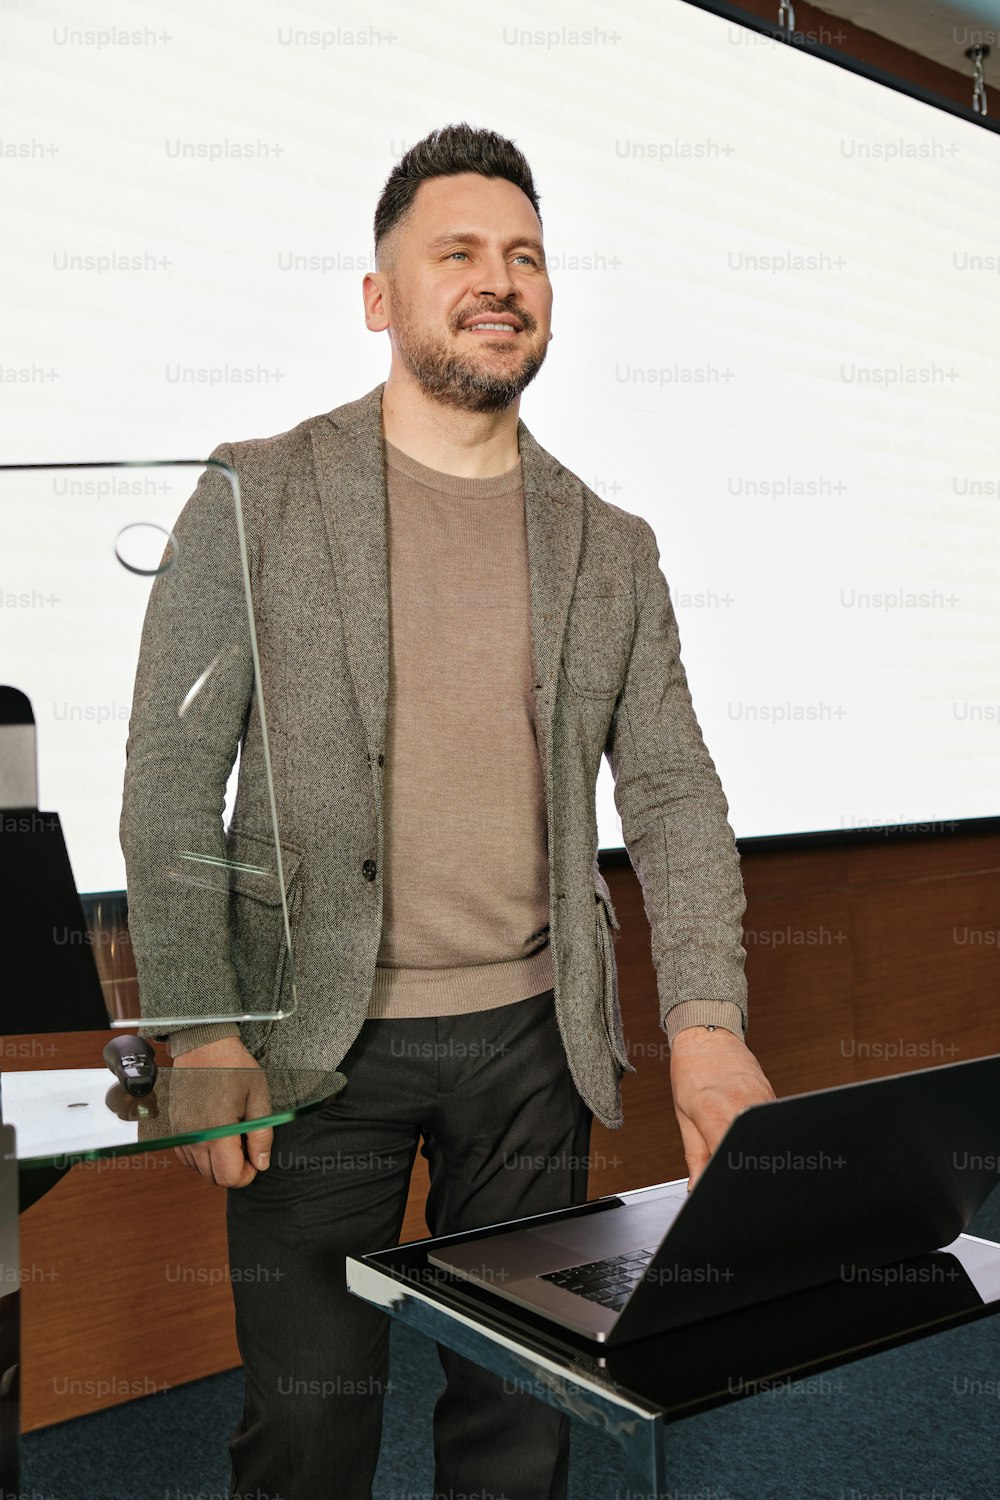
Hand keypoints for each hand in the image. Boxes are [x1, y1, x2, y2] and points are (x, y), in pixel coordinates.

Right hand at [170, 1037, 273, 1188]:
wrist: (203, 1045)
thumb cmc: (233, 1066)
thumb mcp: (258, 1096)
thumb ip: (261, 1134)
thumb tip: (261, 1163)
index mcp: (217, 1130)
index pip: (228, 1177)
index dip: (247, 1175)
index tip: (256, 1158)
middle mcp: (194, 1136)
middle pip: (213, 1178)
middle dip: (234, 1169)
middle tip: (247, 1145)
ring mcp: (181, 1133)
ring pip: (199, 1169)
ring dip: (218, 1163)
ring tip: (232, 1136)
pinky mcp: (174, 1128)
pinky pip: (188, 1156)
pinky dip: (203, 1154)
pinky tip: (216, 1134)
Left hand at [669, 1027, 774, 1189]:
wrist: (707, 1034)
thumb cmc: (691, 1071)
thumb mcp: (684, 1115)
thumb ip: (695, 1156)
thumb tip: (697, 1186)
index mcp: (715, 1115)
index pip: (727, 1164)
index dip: (724, 1181)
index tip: (720, 1189)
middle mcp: (742, 1109)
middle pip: (750, 1156)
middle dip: (741, 1169)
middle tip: (727, 1168)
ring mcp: (762, 1102)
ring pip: (764, 1142)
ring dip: (752, 1150)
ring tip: (737, 1145)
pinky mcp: (773, 1099)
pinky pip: (771, 1127)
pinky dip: (761, 1135)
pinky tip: (749, 1129)